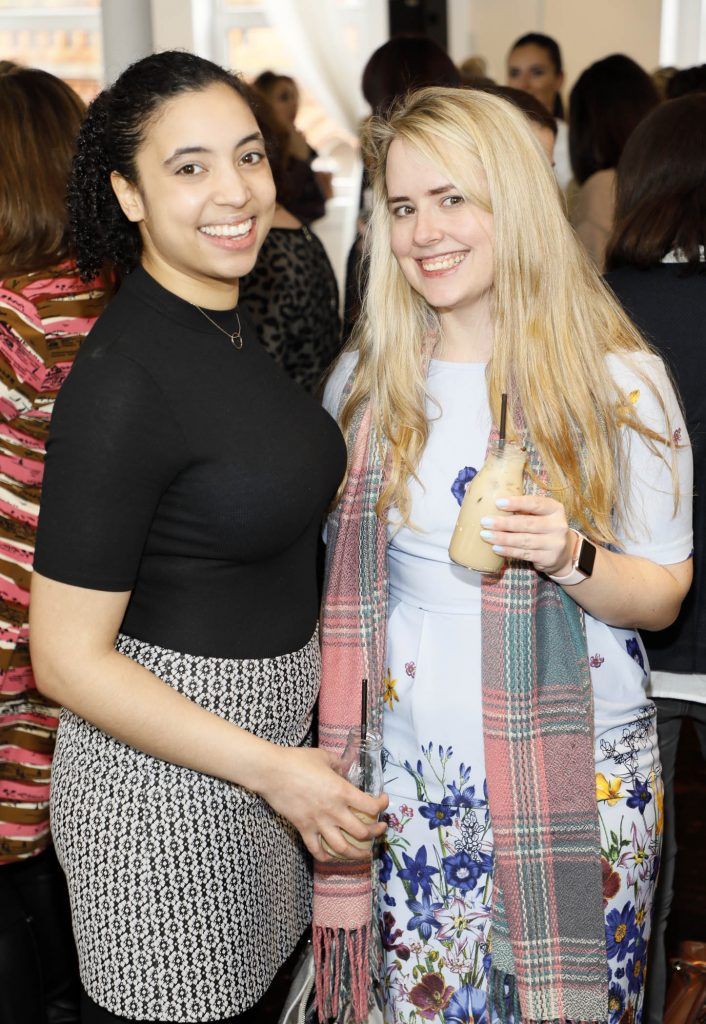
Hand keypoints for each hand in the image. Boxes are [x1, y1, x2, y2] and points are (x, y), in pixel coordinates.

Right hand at [257, 746, 387, 862]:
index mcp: (342, 791)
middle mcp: (334, 811)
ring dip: (358, 854)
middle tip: (380, 830)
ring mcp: (318, 823)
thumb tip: (345, 767)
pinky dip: (326, 857)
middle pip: (363, 832)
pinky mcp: (304, 829)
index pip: (371, 806)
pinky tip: (332, 857)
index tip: (383, 801)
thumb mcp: (324, 757)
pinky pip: (317, 850)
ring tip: (365, 853)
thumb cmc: (298, 760)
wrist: (272, 772)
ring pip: (343, 848)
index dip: (382, 805)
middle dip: (376, 833)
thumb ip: (339, 764)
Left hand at [478, 494, 575, 575]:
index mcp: (555, 509)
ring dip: (503, 538)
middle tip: (485, 521)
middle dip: (504, 523)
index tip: (498, 503)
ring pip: (524, 540)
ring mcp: (554, 543)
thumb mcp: (540, 515)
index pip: (536, 504)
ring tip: (486, 535)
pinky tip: (496, 548)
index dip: (517, 503)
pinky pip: (524, 554)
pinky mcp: (548, 558)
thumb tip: (495, 503)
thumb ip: (524, 509)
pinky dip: (508, 551)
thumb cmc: (544, 528)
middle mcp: (558, 525)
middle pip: (527, 523)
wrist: (563, 553)